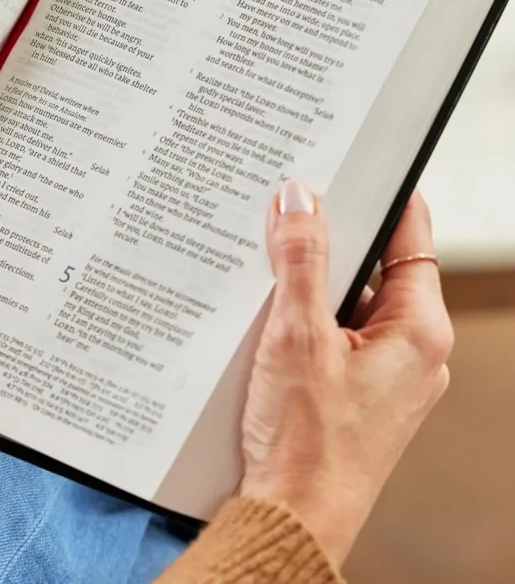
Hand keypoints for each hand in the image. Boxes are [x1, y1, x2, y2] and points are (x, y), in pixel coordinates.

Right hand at [240, 180, 451, 567]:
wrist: (290, 518)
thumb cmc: (305, 442)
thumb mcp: (297, 335)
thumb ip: (301, 261)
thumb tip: (299, 199)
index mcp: (418, 330)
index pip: (410, 235)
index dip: (379, 194)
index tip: (347, 162)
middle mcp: (411, 348)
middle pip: (372, 264)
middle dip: (326, 237)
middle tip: (282, 208)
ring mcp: (383, 371)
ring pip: (346, 298)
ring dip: (306, 280)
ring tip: (262, 262)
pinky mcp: (353, 388)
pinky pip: (331, 330)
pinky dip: (300, 314)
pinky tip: (260, 311)